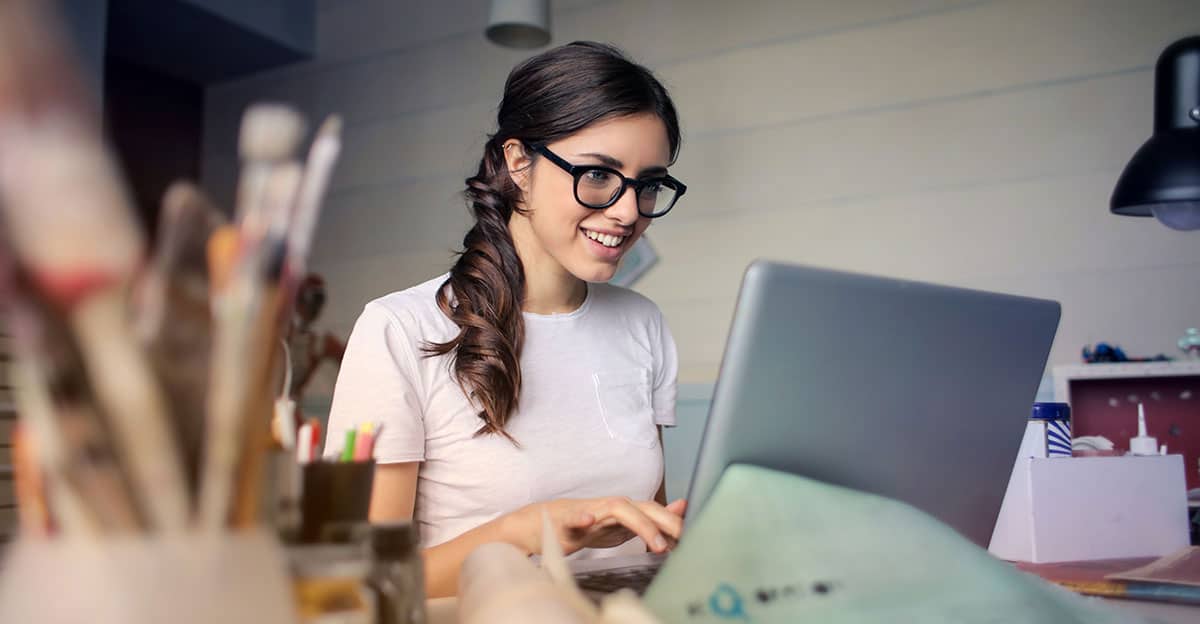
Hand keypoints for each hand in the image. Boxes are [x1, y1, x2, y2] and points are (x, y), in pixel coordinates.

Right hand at [508, 497, 686, 556]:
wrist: (548, 524)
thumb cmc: (589, 525)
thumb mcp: (625, 525)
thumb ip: (652, 519)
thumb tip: (682, 508)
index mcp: (627, 510)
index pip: (657, 513)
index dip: (676, 523)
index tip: (695, 537)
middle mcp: (613, 506)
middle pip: (644, 508)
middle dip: (666, 522)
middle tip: (684, 539)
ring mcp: (591, 511)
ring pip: (618, 510)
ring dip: (639, 524)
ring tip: (656, 543)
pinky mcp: (568, 520)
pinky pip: (575, 518)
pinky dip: (581, 519)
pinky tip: (588, 522)